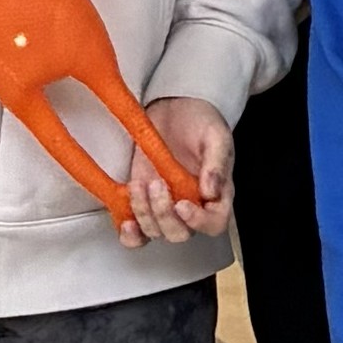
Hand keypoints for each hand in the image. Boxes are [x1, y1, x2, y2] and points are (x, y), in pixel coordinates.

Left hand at [115, 97, 232, 248]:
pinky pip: (136, 235)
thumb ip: (217, 164)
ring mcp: (165, 206)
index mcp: (216, 195)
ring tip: (139, 185)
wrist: (176, 108)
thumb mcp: (216, 136)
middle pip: (180, 233)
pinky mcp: (143, 203)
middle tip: (157, 183)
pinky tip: (125, 222)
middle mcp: (191, 206)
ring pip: (155, 232)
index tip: (182, 205)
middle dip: (164, 215)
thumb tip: (211, 192)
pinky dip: (130, 235)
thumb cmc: (201, 121)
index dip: (198, 222)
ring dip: (143, 214)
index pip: (214, 224)